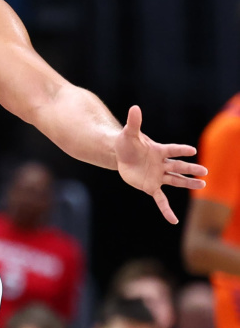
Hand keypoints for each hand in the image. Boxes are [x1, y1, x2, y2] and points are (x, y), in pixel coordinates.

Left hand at [114, 105, 207, 223]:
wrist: (121, 156)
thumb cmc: (127, 143)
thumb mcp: (128, 134)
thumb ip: (134, 122)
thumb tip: (134, 107)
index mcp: (158, 150)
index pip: (172, 150)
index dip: (181, 150)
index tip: (191, 150)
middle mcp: (161, 164)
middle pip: (178, 167)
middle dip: (190, 169)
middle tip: (205, 171)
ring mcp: (158, 176)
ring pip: (175, 181)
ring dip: (188, 183)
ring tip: (202, 185)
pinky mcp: (151, 187)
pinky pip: (161, 200)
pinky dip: (166, 210)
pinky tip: (174, 220)